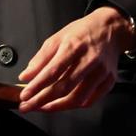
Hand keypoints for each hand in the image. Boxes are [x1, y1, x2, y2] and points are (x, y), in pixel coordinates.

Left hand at [17, 7, 135, 112]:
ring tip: (42, 107)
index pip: (53, 71)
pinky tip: (61, 104)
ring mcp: (101, 72)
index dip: (37, 86)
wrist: (110, 29)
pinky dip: (73, 105)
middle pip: (64, 87)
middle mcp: (89, 60)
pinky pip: (89, 100)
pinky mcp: (109, 81)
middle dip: (42, 100)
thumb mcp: (58, 37)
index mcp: (74, 46)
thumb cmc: (82, 32)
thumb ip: (41, 58)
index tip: (25, 95)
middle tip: (28, 106)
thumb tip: (27, 76)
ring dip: (56, 106)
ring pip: (77, 98)